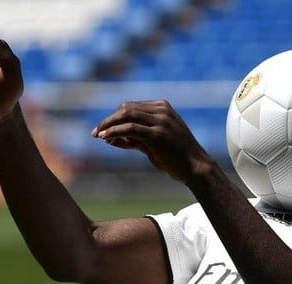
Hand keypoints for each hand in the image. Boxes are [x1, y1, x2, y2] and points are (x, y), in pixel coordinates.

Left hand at [92, 100, 212, 182]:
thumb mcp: (154, 143)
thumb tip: (110, 138)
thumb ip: (135, 138)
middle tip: (96, 132)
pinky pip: (130, 128)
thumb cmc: (176, 158)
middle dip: (109, 120)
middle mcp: (162, 110)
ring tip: (97, 135)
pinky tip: (106, 138)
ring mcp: (161, 121)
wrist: (195, 168)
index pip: (131, 107)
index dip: (114, 117)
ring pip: (127, 115)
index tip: (102, 130)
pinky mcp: (158, 134)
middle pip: (126, 108)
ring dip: (108, 124)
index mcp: (163, 107)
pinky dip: (115, 131)